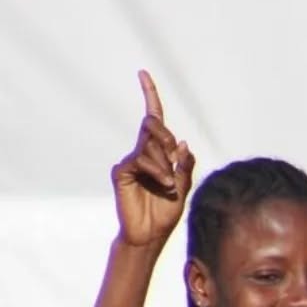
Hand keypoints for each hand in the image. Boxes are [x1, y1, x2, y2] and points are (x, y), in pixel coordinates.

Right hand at [111, 70, 194, 246]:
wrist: (150, 233)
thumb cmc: (166, 210)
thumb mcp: (184, 185)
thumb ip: (185, 164)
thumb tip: (182, 142)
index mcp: (158, 153)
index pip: (155, 119)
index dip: (150, 95)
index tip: (143, 73)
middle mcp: (143, 152)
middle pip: (154, 126)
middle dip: (165, 137)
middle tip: (173, 162)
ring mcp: (130, 161)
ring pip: (150, 146)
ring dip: (165, 166)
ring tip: (168, 185)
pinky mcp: (122, 171)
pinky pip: (141, 160)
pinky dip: (157, 171)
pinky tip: (163, 184)